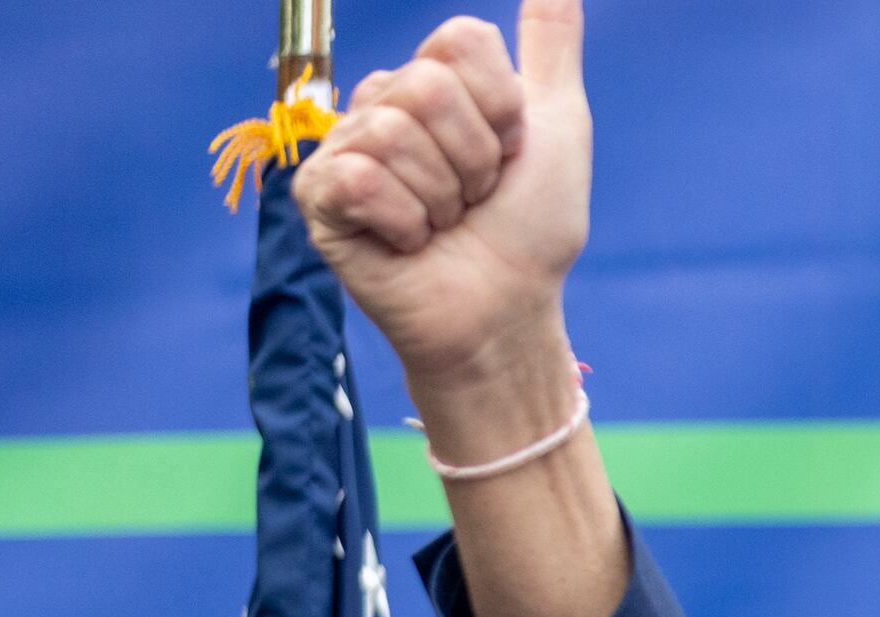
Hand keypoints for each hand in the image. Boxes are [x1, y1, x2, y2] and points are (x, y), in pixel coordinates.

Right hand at [298, 3, 589, 404]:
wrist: (508, 310)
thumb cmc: (533, 229)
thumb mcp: (559, 127)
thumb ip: (551, 46)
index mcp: (434, 80)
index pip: (459, 42)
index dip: (501, 108)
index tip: (509, 154)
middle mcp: (384, 104)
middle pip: (426, 86)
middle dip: (473, 158)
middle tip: (474, 200)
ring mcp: (346, 148)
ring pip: (395, 133)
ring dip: (442, 196)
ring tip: (443, 225)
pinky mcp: (321, 197)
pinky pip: (360, 178)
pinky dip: (404, 221)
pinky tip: (408, 243)